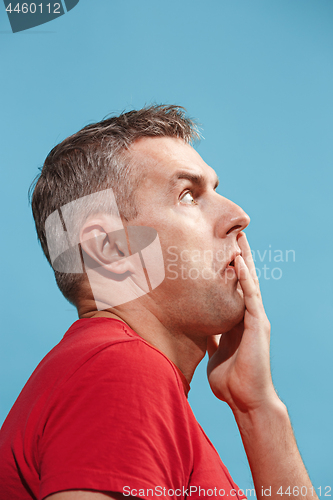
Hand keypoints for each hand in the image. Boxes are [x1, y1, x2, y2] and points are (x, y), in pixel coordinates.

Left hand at [207, 233, 278, 413]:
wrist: (245, 399)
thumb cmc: (230, 379)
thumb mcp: (214, 352)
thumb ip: (210, 338)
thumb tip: (198, 330)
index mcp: (237, 320)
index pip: (232, 288)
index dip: (227, 269)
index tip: (219, 249)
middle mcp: (247, 315)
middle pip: (243, 279)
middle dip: (238, 256)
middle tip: (233, 233)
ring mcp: (254, 318)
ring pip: (249, 281)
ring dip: (243, 258)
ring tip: (238, 237)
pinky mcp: (257, 324)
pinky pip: (251, 295)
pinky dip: (245, 277)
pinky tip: (238, 260)